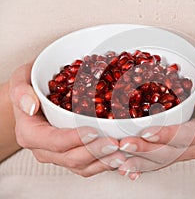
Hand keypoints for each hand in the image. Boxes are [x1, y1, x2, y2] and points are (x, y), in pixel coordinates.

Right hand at [9, 62, 124, 176]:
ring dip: (103, 162)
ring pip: (82, 166)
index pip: (53, 141)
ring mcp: (60, 155)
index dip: (74, 139)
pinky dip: (105, 163)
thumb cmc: (32, 86)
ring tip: (122, 154)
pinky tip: (120, 157)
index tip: (93, 132)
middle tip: (114, 143)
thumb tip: (31, 106)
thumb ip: (21, 91)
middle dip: (94, 152)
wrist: (37, 97)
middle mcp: (45, 149)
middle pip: (71, 158)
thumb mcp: (21, 80)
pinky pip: (89, 166)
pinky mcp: (73, 156)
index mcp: (31, 133)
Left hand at [118, 55, 194, 179]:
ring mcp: (183, 150)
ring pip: (161, 161)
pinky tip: (124, 168)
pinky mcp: (171, 151)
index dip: (167, 136)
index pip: (188, 136)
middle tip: (123, 144)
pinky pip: (155, 162)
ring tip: (118, 160)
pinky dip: (139, 165)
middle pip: (171, 153)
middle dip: (146, 151)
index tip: (146, 132)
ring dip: (139, 162)